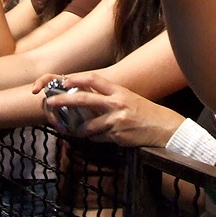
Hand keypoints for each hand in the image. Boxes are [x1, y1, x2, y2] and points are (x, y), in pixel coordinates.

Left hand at [33, 72, 183, 146]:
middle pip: (84, 100)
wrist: (163, 127)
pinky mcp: (118, 136)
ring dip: (80, 129)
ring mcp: (117, 120)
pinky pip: (99, 138)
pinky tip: (101, 136)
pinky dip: (95, 138)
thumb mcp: (128, 97)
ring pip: (88, 125)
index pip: (93, 79)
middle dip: (64, 101)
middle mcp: (117, 103)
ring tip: (76, 130)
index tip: (63, 80)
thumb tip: (85, 98)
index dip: (76, 79)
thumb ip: (108, 97)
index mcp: (119, 91)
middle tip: (51, 103)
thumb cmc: (144, 111)